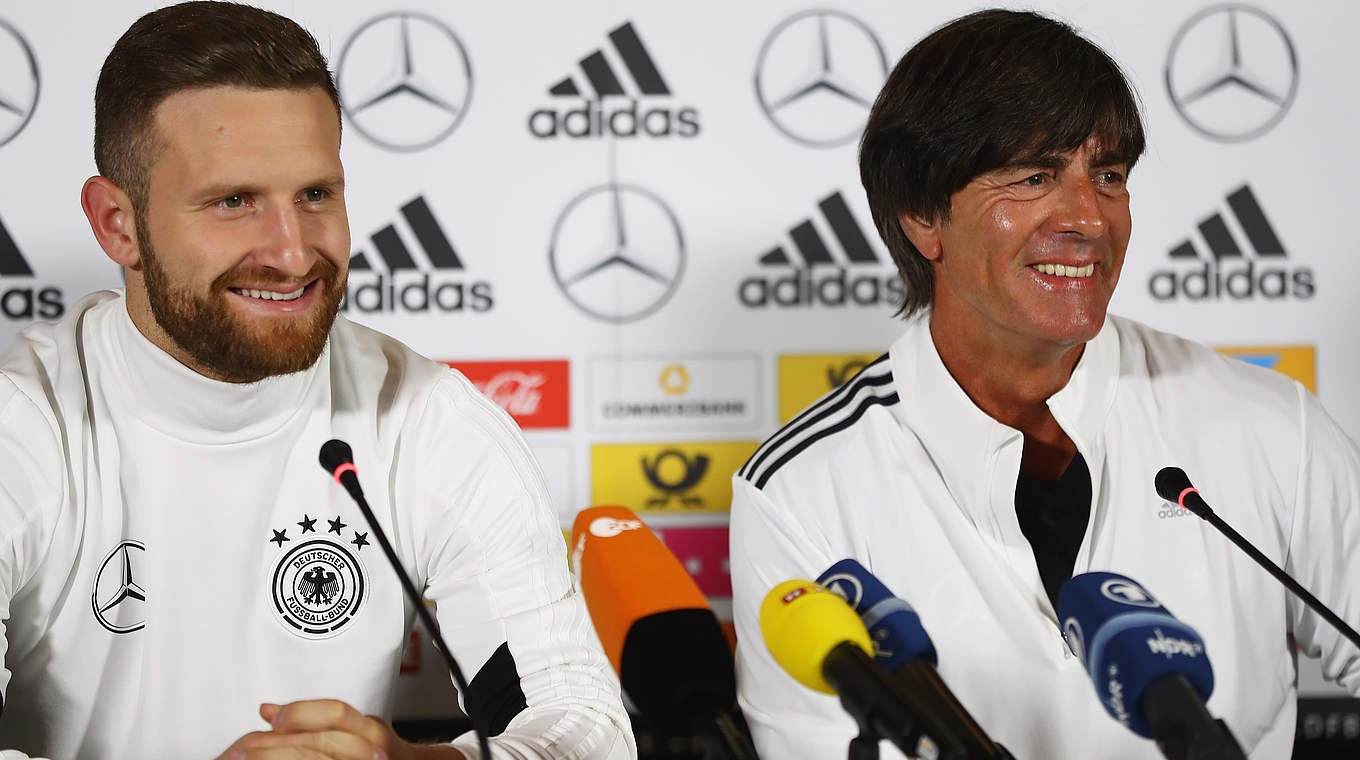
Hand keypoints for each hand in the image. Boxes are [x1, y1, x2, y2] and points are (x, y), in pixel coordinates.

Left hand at [213, 699, 465, 759]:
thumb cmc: (384, 754)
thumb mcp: (356, 728)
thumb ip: (315, 719)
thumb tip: (269, 710)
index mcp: (370, 731)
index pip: (336, 713)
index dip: (300, 713)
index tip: (269, 716)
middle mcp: (370, 751)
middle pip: (318, 743)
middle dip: (273, 746)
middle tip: (238, 750)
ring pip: (315, 759)